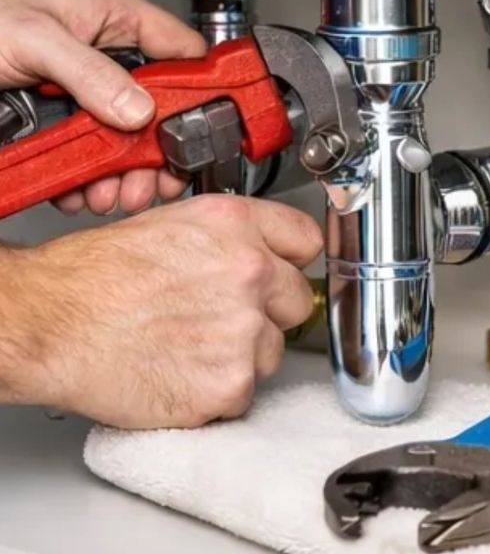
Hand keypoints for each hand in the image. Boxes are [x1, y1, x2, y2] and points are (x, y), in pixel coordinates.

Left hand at [0, 0, 204, 213]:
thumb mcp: (35, 37)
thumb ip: (92, 73)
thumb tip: (139, 110)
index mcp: (112, 17)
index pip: (182, 50)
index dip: (200, 87)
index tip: (202, 126)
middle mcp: (106, 57)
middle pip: (160, 108)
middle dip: (158, 149)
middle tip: (156, 178)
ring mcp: (86, 94)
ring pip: (127, 140)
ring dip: (125, 174)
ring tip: (115, 192)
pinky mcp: (65, 124)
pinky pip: (93, 157)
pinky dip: (92, 181)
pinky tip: (84, 189)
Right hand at [0, 195, 321, 428]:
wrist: (54, 324)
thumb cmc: (94, 277)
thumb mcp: (169, 225)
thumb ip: (227, 238)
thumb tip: (256, 254)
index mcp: (235, 226)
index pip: (306, 240)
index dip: (292, 260)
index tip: (285, 273)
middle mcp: (249, 272)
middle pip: (296, 299)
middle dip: (268, 311)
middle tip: (223, 317)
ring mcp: (243, 330)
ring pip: (272, 350)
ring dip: (242, 354)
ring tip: (190, 347)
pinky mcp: (230, 384)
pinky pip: (246, 392)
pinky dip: (219, 391)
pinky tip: (181, 372)